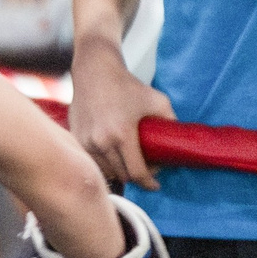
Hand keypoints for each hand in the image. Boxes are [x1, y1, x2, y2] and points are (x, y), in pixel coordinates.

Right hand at [67, 40, 174, 189]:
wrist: (94, 72)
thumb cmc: (125, 85)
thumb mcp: (157, 100)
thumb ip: (171, 121)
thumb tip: (181, 140)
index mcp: (121, 135)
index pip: (136, 173)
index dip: (149, 183)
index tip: (155, 185)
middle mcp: (100, 141)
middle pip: (121, 175)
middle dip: (136, 176)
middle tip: (146, 169)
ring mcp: (85, 141)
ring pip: (105, 170)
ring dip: (118, 171)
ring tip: (128, 162)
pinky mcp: (75, 137)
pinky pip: (92, 160)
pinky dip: (104, 162)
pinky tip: (112, 155)